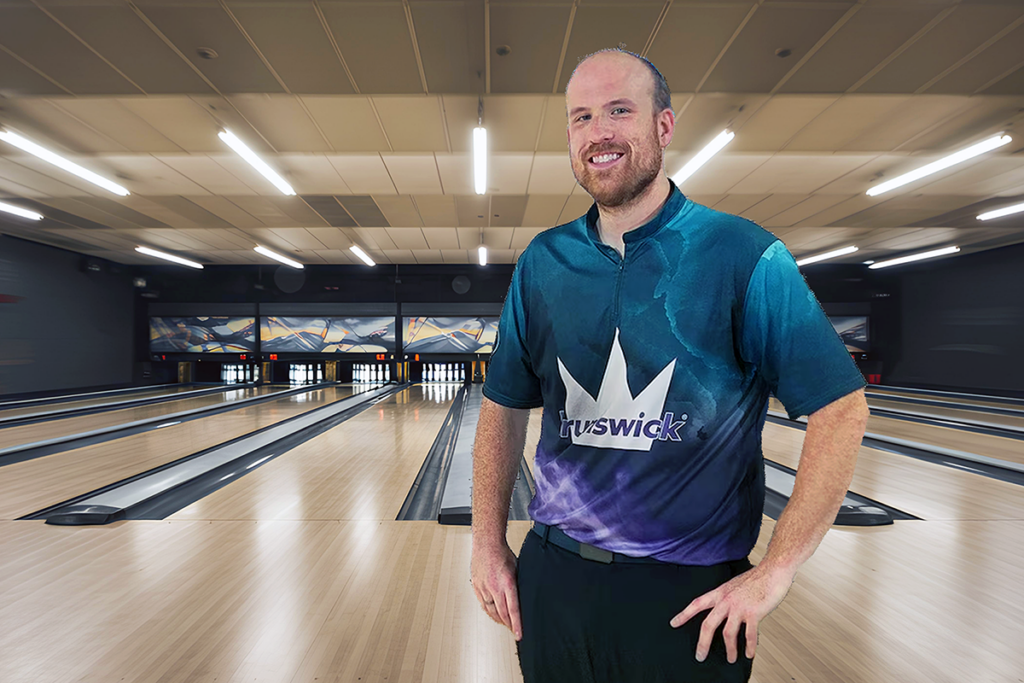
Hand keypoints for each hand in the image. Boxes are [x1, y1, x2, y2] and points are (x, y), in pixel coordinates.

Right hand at [470, 540, 522, 640]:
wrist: (486, 543)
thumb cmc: (502, 553)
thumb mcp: (517, 569)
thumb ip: (518, 585)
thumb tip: (523, 598)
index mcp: (507, 583)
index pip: (513, 609)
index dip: (516, 624)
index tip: (519, 634)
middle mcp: (494, 587)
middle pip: (502, 613)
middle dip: (509, 624)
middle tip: (514, 630)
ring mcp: (484, 588)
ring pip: (491, 611)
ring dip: (499, 619)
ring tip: (505, 623)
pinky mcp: (477, 586)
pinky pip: (483, 604)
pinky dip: (489, 612)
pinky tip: (493, 614)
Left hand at [668, 563, 794, 662]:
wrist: (772, 571)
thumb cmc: (755, 578)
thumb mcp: (733, 585)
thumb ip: (726, 598)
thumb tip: (722, 611)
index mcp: (720, 593)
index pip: (696, 604)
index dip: (684, 614)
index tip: (674, 624)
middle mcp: (726, 601)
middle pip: (708, 625)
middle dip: (703, 643)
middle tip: (700, 655)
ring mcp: (740, 607)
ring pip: (728, 633)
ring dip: (729, 650)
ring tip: (730, 659)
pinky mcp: (754, 613)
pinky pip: (749, 635)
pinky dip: (749, 646)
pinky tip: (749, 654)